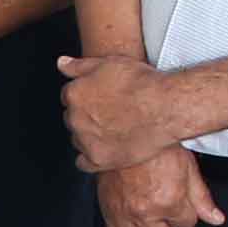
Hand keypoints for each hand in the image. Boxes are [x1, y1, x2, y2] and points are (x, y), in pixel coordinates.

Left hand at [58, 49, 203, 176]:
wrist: (165, 107)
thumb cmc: (142, 83)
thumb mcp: (108, 63)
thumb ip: (79, 66)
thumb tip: (61, 63)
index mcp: (75, 94)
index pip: (70, 97)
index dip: (87, 97)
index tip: (101, 99)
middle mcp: (75, 118)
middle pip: (73, 118)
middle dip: (87, 116)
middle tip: (111, 114)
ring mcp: (86, 140)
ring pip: (78, 139)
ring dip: (90, 136)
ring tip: (114, 130)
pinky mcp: (99, 159)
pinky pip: (83, 163)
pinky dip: (90, 159)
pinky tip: (106, 151)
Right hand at [97, 145, 216, 226]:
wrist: (123, 128)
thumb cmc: (156, 144)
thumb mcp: (187, 166)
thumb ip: (202, 198)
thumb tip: (216, 219)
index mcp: (167, 201)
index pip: (186, 224)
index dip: (190, 221)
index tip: (191, 214)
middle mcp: (143, 213)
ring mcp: (122, 213)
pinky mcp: (107, 209)